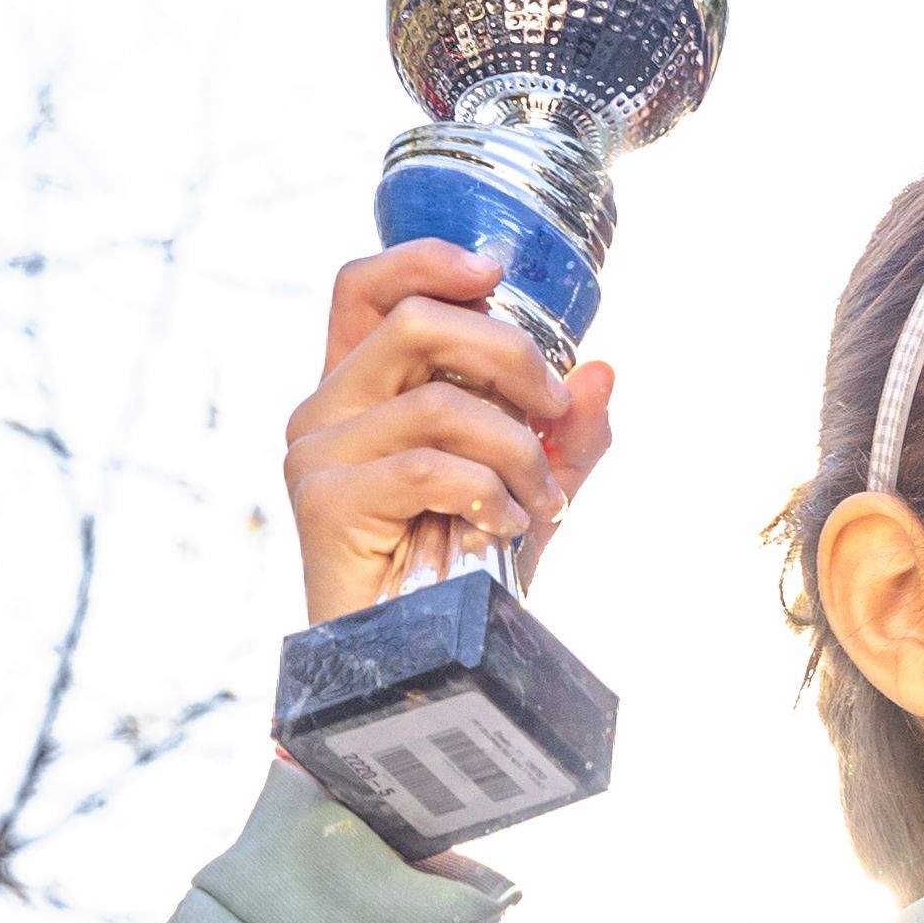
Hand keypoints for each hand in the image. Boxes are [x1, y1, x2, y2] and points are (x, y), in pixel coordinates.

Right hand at [284, 239, 615, 624]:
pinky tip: (508, 524)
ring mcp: (318, 453)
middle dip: (510, 355)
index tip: (496, 271)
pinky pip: (429, 466)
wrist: (416, 663)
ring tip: (542, 498)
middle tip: (558, 409)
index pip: (366, 286)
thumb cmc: (459, 572)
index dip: (426, 260)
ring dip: (516, 447)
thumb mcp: (525, 487)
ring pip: (438, 401)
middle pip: (414, 321)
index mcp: (360, 389)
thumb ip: (563, 432)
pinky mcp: (325, 500)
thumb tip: (605, 371)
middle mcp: (325, 409)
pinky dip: (489, 490)